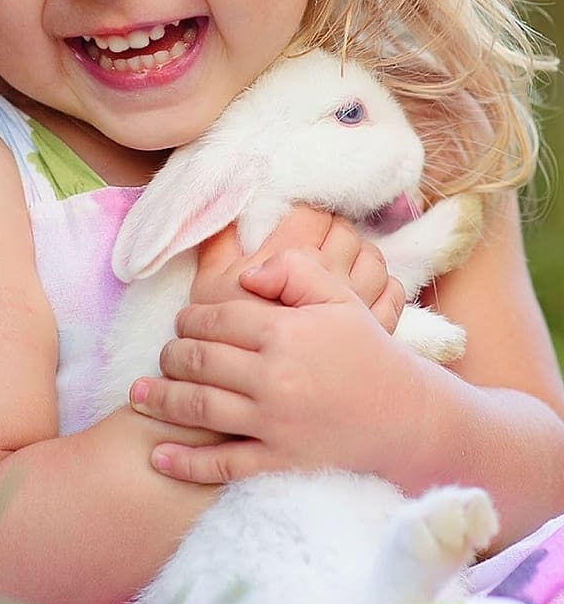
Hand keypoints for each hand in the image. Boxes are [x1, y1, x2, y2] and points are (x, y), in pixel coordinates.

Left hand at [130, 215, 417, 485]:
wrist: (410, 420)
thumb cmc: (370, 355)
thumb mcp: (341, 299)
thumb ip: (295, 270)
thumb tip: (246, 273)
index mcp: (286, 332)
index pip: (217, 319)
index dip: (191, 319)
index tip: (183, 322)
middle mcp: (275, 378)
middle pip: (200, 361)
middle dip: (172, 356)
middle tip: (164, 355)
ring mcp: (275, 424)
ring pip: (199, 409)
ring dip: (162, 401)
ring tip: (138, 395)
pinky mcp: (279, 463)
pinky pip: (222, 465)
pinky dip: (185, 463)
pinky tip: (158, 456)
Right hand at [190, 206, 404, 331]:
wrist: (246, 401)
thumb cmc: (223, 342)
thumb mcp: (209, 284)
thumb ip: (220, 240)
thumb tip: (228, 202)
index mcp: (292, 259)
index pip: (312, 214)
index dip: (303, 214)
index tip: (293, 223)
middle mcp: (331, 278)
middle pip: (345, 231)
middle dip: (330, 230)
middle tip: (314, 241)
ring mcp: (357, 305)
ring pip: (373, 259)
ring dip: (358, 253)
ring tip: (339, 262)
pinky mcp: (372, 333)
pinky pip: (393, 294)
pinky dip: (383, 284)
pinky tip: (361, 289)